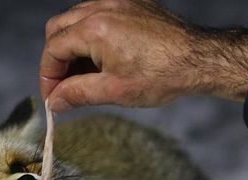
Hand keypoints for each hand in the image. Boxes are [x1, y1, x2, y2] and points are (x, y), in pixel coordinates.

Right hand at [40, 0, 247, 111]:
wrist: (200, 59)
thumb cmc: (162, 75)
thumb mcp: (114, 91)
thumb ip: (77, 94)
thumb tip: (55, 102)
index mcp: (94, 29)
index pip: (53, 48)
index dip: (48, 75)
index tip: (53, 96)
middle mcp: (102, 8)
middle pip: (58, 28)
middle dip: (56, 58)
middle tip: (64, 85)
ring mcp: (118, 2)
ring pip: (76, 18)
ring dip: (73, 45)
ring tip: (85, 75)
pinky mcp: (132, 4)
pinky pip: (99, 13)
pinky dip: (91, 34)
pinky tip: (103, 58)